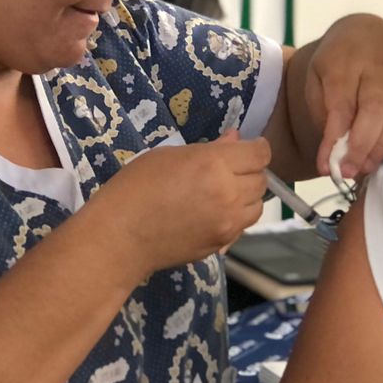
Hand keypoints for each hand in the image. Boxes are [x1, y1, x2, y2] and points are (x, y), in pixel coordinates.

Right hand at [86, 133, 270, 282]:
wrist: (120, 236)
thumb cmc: (135, 187)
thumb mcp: (168, 155)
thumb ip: (209, 149)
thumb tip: (235, 140)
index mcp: (214, 164)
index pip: (260, 154)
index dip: (256, 148)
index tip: (247, 148)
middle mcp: (229, 193)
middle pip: (262, 179)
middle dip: (250, 171)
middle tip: (228, 170)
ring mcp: (228, 222)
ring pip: (257, 206)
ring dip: (246, 196)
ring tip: (223, 194)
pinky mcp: (222, 243)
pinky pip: (242, 225)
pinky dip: (235, 217)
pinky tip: (213, 214)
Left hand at [303, 15, 382, 177]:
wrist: (369, 31)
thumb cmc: (337, 61)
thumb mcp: (318, 77)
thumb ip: (323, 110)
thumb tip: (333, 151)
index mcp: (344, 61)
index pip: (341, 103)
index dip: (335, 137)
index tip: (326, 166)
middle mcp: (376, 66)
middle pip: (374, 109)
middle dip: (362, 145)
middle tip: (349, 172)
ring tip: (367, 169)